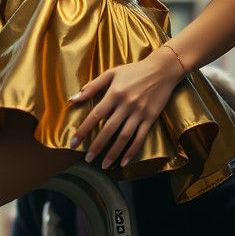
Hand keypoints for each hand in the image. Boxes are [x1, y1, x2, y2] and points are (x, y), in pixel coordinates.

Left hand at [67, 49, 183, 168]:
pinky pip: (140, 138)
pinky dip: (132, 151)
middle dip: (97, 146)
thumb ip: (91, 87)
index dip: (84, 130)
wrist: (162, 70)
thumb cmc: (134, 71)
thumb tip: (72, 99)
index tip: (73, 143)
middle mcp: (126, 104)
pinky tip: (124, 162)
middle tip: (87, 159)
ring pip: (124, 137)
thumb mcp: (111, 73)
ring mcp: (139, 112)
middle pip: (109, 129)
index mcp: (114, 93)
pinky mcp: (151, 118)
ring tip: (104, 165)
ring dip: (113, 152)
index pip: (95, 115)